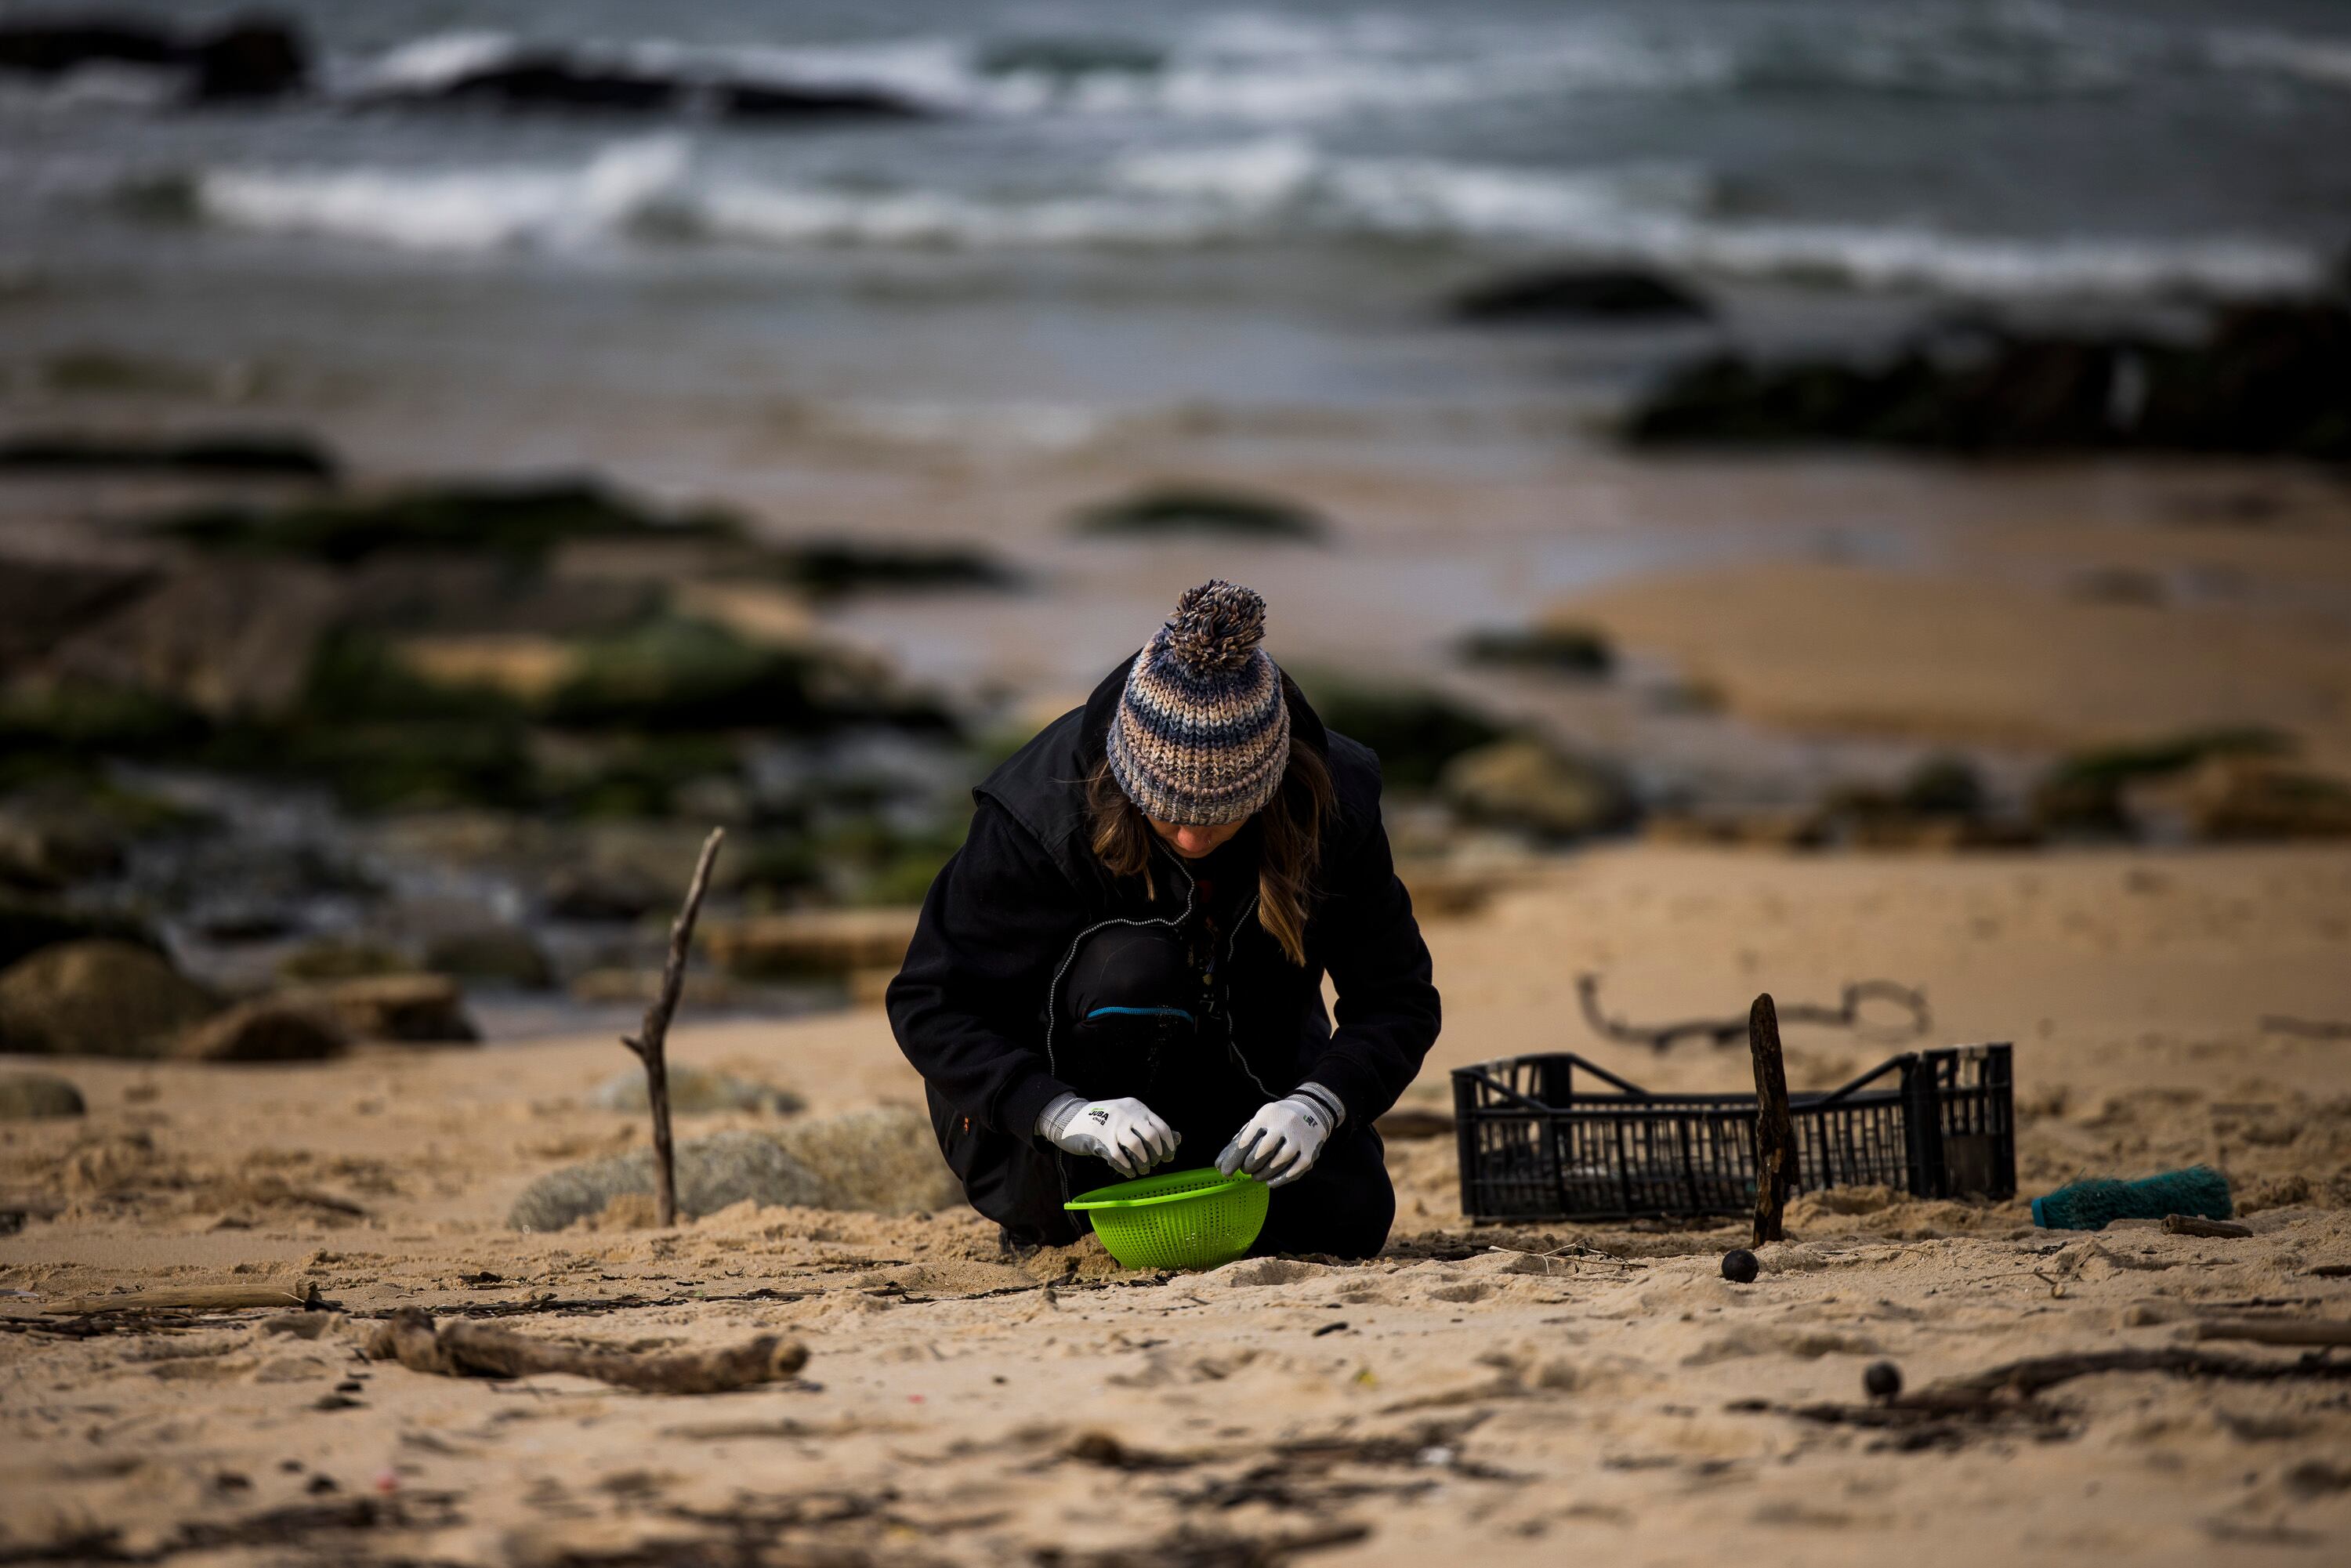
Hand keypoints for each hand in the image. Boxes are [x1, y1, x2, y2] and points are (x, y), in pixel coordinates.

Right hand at [1040, 1095, 1179, 1176]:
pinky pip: (1119, 1157)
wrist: (1070, 1117)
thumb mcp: (1127, 1116)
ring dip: (1143, 1163)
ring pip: (1136, 1147)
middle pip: (1151, 1137)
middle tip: (1154, 1163)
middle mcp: (1127, 1114)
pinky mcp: (1100, 1138)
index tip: (1168, 1156)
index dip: (1168, 1144)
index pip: (1161, 1126)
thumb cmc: (1104, 1120)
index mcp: (1136, 1107)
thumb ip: (1148, 1125)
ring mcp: (1113, 1125)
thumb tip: (1176, 1139)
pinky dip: (1127, 1168)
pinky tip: (1130, 1172)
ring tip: (1142, 1169)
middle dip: (1156, 1154)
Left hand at [1216, 1090, 1338, 1188]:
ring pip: (1278, 1163)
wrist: (1312, 1110)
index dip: (1233, 1159)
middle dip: (1249, 1165)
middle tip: (1245, 1170)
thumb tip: (1222, 1162)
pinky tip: (1270, 1182)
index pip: (1246, 1140)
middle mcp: (1285, 1125)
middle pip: (1262, 1152)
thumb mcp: (1260, 1120)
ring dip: (1263, 1174)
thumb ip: (1242, 1139)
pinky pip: (1294, 1171)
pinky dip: (1279, 1180)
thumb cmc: (1277, 1120)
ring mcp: (1299, 1139)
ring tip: (1256, 1176)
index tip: (1226, 1171)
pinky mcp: (1310, 1152)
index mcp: (1267, 1115)